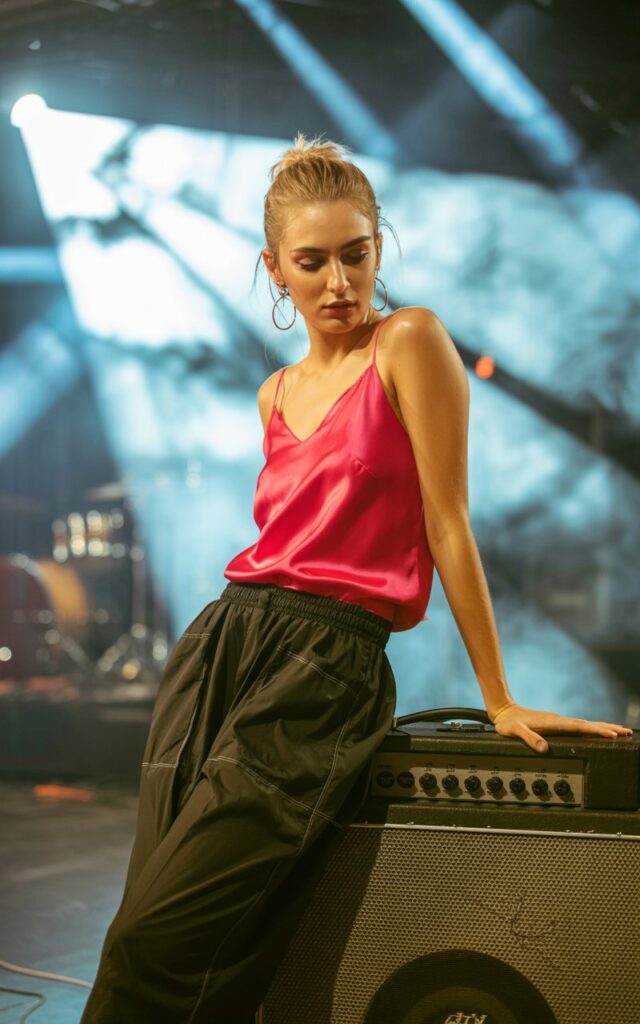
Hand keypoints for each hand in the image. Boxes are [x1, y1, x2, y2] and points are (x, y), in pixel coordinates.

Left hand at [488, 701, 632, 753]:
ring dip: (603, 728)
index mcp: (552, 723)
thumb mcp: (515, 732)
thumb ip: (529, 739)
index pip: (579, 727)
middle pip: (588, 724)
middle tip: (627, 732)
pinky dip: (592, 729)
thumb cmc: (508, 723)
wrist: (503, 711)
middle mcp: (558, 720)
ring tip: (619, 732)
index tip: (612, 735)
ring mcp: (558, 721)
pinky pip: (579, 726)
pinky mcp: (556, 724)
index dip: (596, 731)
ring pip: (585, 725)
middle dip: (608, 728)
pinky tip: (596, 732)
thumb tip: (544, 748)